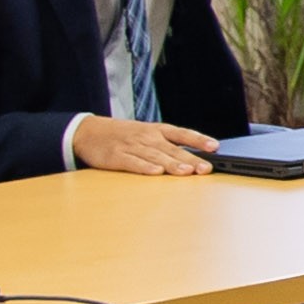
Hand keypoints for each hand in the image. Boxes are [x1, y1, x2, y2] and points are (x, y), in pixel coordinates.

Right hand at [69, 115, 216, 173]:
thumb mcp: (148, 133)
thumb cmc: (124, 135)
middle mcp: (148, 137)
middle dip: (191, 159)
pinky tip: (156, 172)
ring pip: (156, 156)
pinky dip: (145, 167)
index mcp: (157, 130)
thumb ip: (169, 144)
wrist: (88, 131)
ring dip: (172, 165)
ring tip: (187, 172)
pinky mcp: (117, 156)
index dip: (199, 140)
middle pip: (173, 149)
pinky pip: (133, 162)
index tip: (215, 147)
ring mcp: (132, 146)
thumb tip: (195, 158)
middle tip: (206, 168)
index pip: (182, 133)